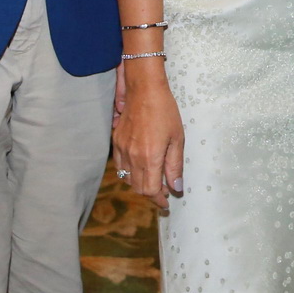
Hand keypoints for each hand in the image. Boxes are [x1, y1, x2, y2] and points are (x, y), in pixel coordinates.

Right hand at [111, 63, 182, 210]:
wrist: (144, 90)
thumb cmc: (165, 112)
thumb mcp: (177, 139)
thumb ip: (175, 166)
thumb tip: (176, 187)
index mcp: (150, 158)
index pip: (151, 190)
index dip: (159, 200)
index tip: (167, 202)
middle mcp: (133, 157)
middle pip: (139, 188)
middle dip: (152, 194)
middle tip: (164, 192)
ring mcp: (122, 150)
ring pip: (128, 179)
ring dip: (141, 184)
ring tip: (154, 180)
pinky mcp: (116, 143)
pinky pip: (120, 167)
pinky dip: (130, 173)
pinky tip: (141, 168)